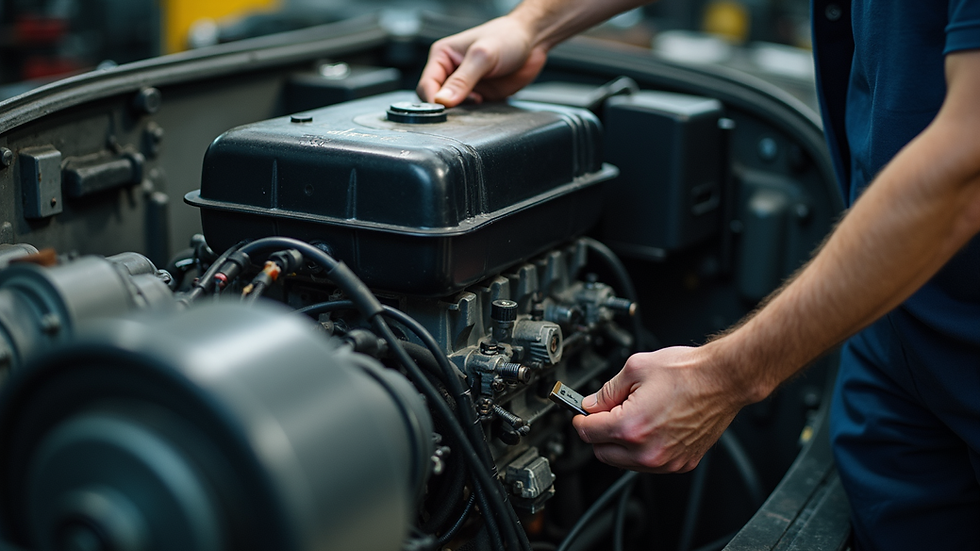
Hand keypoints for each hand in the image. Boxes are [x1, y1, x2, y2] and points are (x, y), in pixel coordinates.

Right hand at [416, 16, 548, 106]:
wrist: (532, 41)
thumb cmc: (507, 37)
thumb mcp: (482, 56)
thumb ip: (462, 80)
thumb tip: (443, 100)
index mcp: (443, 56)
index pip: (426, 84)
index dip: (433, 99)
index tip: (445, 109)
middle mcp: (451, 72)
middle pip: (436, 100)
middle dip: (447, 108)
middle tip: (463, 107)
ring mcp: (465, 86)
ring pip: (453, 109)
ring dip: (462, 112)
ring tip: (478, 101)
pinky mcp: (480, 96)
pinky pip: (470, 112)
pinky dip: (475, 114)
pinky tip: (485, 104)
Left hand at [572, 345, 749, 472]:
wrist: (724, 379)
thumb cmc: (688, 372)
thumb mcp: (635, 368)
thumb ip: (606, 390)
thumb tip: (591, 403)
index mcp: (631, 427)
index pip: (588, 432)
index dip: (581, 419)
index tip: (582, 413)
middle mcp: (647, 451)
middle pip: (602, 452)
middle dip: (599, 432)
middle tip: (608, 412)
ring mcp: (666, 461)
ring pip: (624, 462)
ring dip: (620, 443)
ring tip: (635, 415)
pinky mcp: (681, 464)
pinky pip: (649, 463)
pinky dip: (642, 449)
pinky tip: (651, 426)